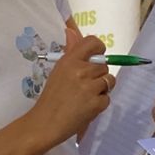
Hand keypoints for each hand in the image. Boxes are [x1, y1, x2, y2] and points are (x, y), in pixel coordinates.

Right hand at [31, 20, 112, 143]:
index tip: (95, 58)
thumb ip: (70, 52)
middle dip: (98, 75)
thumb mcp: (58, 71)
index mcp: (70, 60)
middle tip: (84, 86)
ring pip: (109, 81)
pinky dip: (100, 104)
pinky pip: (107, 98)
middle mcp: (81, 71)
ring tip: (86, 97)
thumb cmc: (51, 97)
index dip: (99, 50)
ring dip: (101, 89)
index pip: (94, 43)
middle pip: (104, 65)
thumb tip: (71, 30)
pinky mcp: (96, 103)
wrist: (45, 123)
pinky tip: (86, 107)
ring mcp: (90, 88)